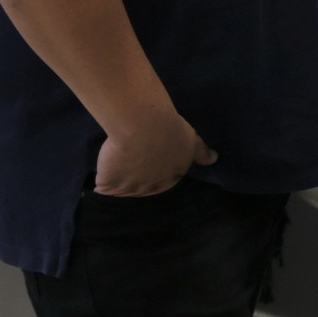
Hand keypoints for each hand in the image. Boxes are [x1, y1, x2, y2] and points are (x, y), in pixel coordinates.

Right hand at [93, 108, 214, 196]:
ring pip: (122, 190)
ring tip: (117, 167)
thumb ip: (201, 153)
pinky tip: (102, 172)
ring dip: (120, 182)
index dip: (157, 172)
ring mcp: (128, 188)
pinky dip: (102, 180)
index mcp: (170, 178)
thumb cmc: (170, 129)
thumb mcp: (192, 140)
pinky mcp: (109, 183)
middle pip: (141, 189)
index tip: (150, 162)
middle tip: (132, 162)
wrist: (143, 126)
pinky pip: (103, 186)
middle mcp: (150, 187)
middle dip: (137, 179)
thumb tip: (214, 159)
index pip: (164, 182)